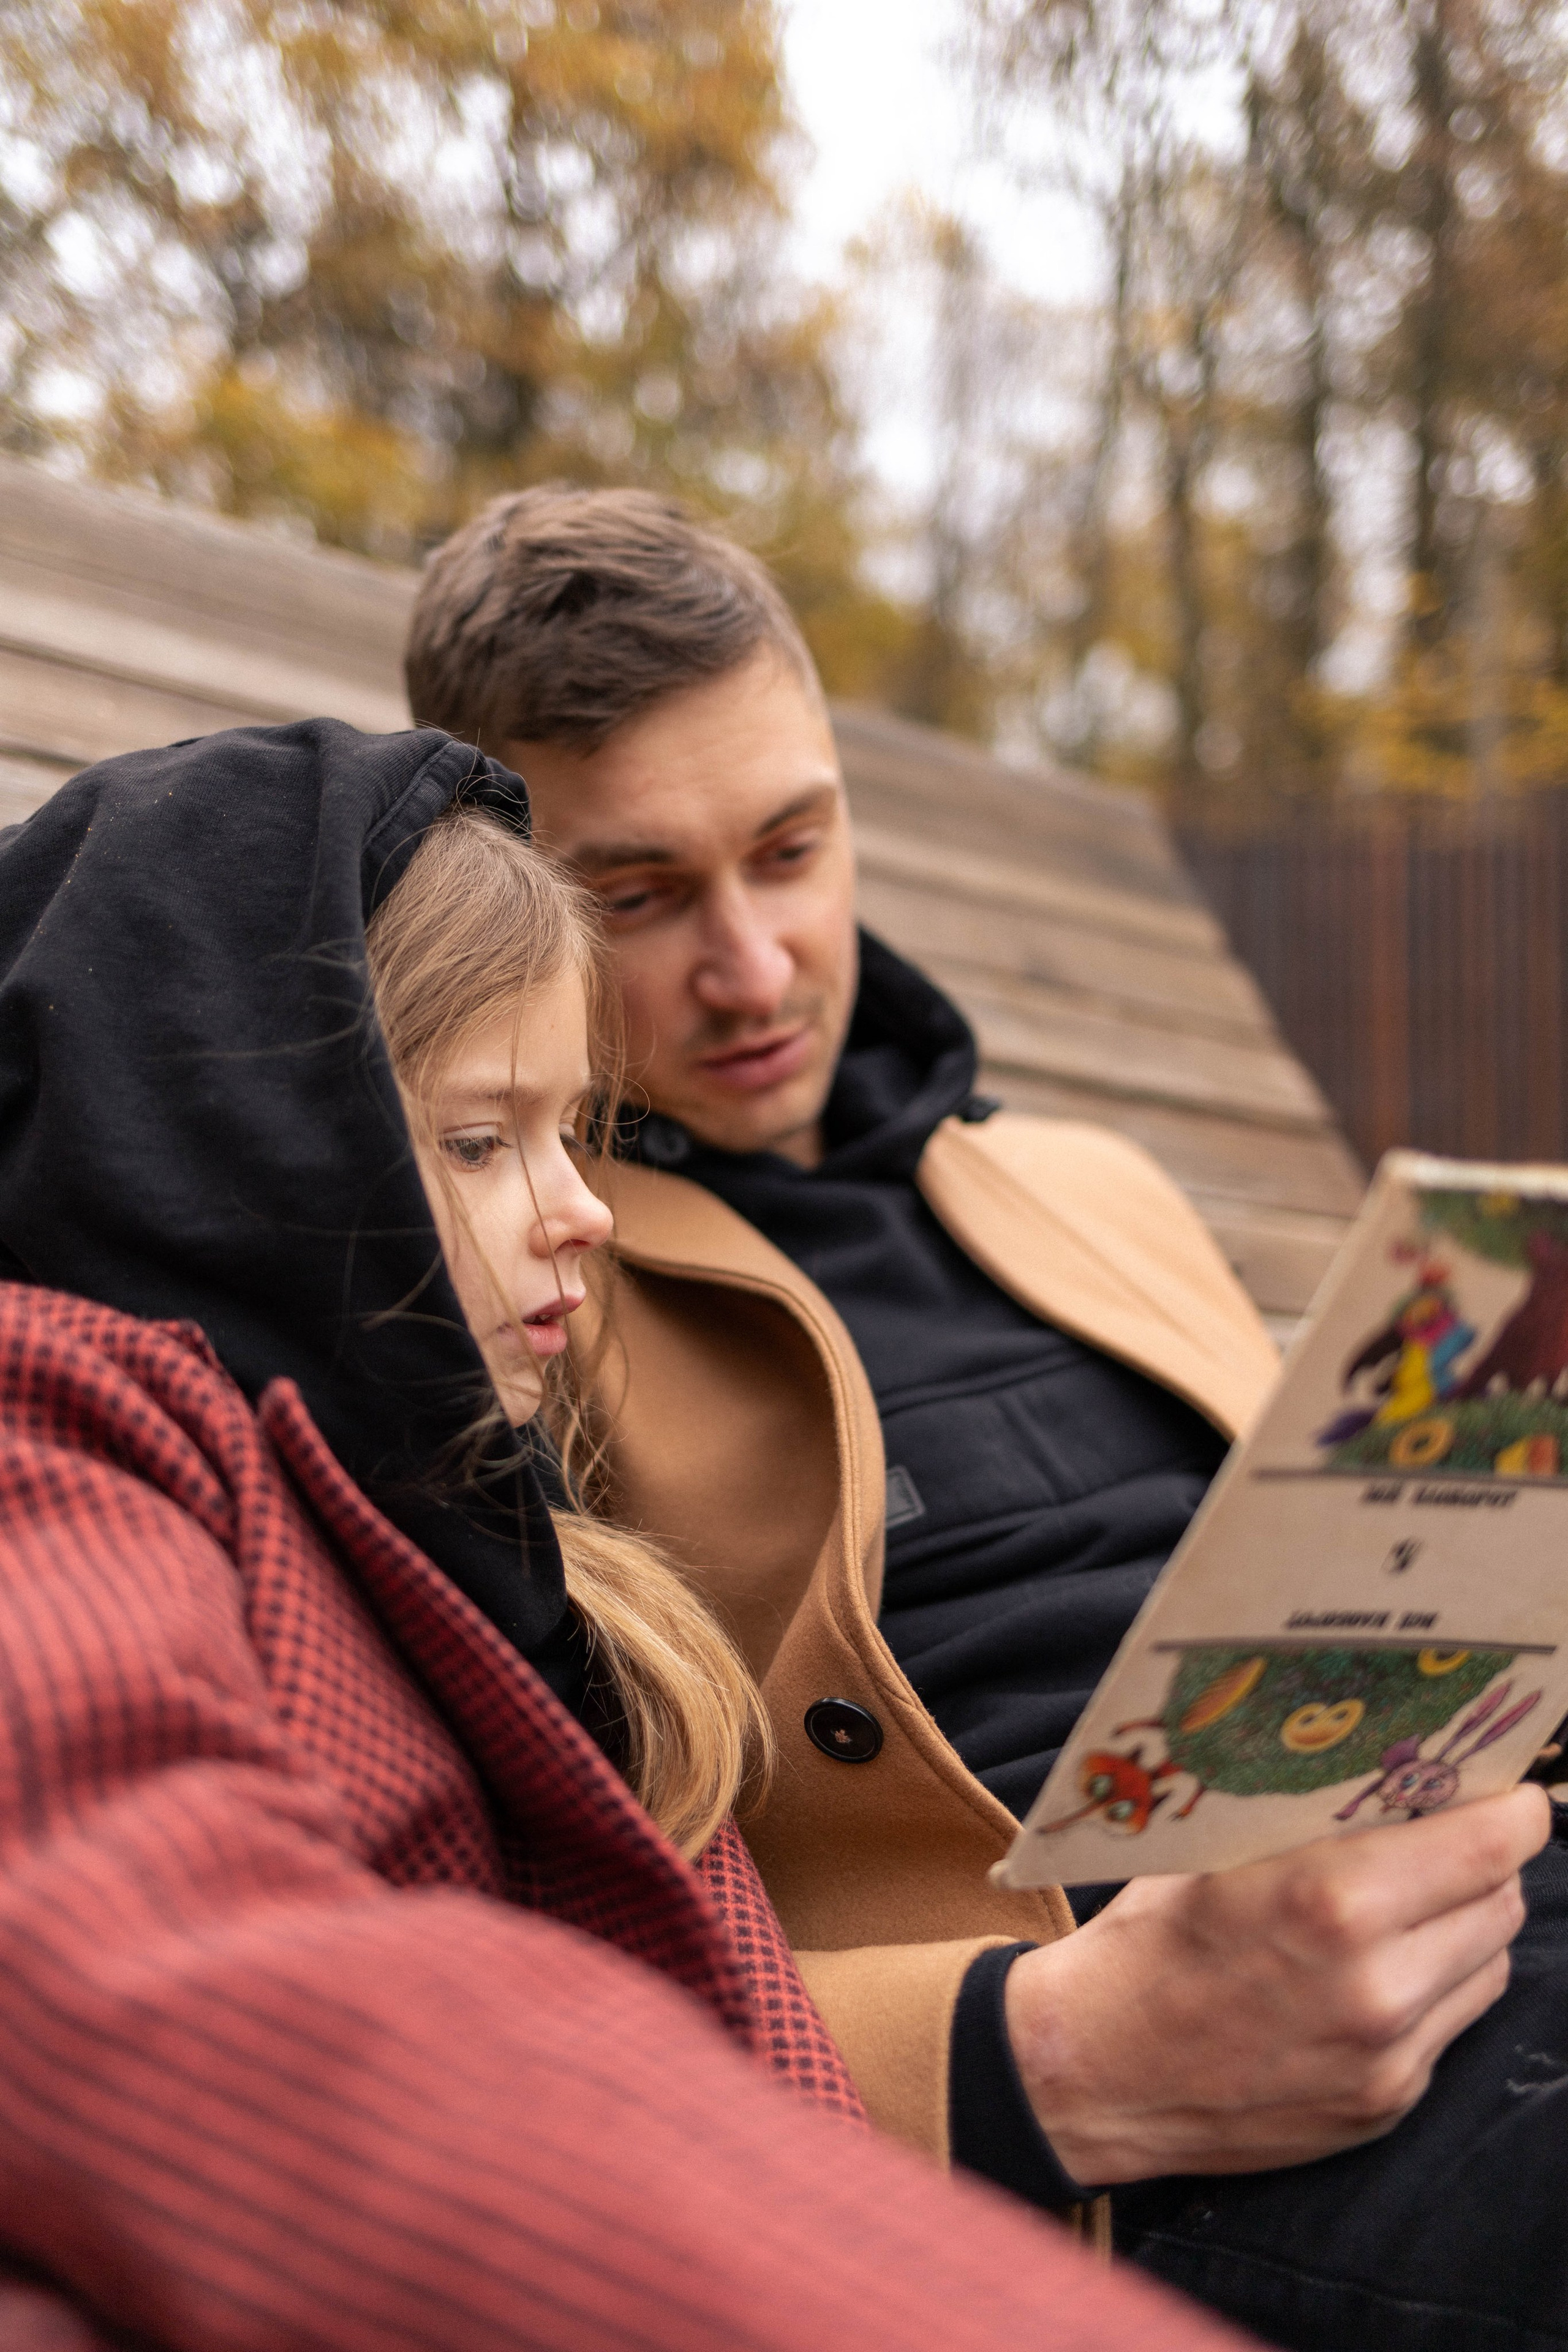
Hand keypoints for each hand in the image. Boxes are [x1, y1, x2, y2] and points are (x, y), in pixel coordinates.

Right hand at [1003, 1783, 1549, 2185]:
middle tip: (1458, 1836)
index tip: (1507, 1792)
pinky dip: (1434, 1988)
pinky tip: (1380, 1970)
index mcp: (1328, 1901)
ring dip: (1467, 1925)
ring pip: (1488, 1963)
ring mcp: (1387, 2055)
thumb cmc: (1146, 1941)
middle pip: (1500, 1902)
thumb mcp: (1216, 1852)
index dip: (1510, 1810)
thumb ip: (1313, 1822)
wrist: (1094, 2070)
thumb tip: (1393, 1772)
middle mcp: (1374, 1984)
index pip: (1484, 1845)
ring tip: (1417, 1903)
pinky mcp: (1385, 2103)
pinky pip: (1451, 2024)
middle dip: (1488, 1862)